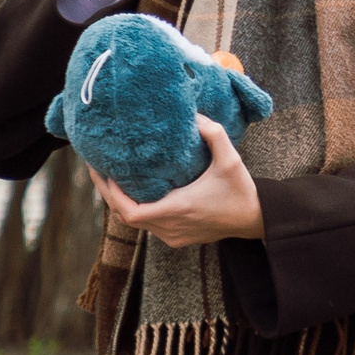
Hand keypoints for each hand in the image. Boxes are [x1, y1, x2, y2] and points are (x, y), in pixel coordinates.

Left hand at [89, 117, 263, 246]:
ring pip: (136, 224)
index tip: (106, 173)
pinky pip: (149, 227)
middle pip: (125, 217)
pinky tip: (138, 195)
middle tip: (99, 171)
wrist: (255, 219)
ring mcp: (173, 236)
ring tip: (114, 180)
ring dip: (123, 204)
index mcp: (178, 209)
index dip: (113, 194)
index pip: (130, 211)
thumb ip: (214, 135)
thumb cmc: (241, 191)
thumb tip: (195, 116)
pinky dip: (138, 212)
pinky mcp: (177, 239)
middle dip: (110, 195)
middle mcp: (171, 226)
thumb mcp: (231, 160)